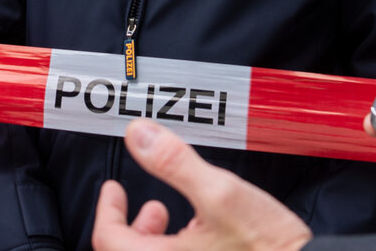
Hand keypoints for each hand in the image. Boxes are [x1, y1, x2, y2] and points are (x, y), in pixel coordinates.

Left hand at [92, 120, 311, 250]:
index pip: (108, 239)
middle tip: (147, 204)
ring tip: (169, 216)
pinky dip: (174, 247)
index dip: (107, 209)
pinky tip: (199, 234)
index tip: (112, 191)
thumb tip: (139, 135)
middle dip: (131, 224)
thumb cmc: (268, 246)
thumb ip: (175, 163)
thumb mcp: (221, 194)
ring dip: (152, 237)